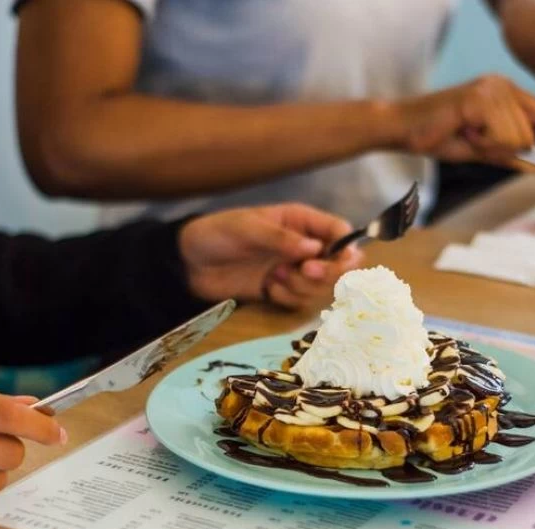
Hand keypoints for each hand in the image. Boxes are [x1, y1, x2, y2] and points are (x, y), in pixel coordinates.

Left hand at [178, 203, 363, 309]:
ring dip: (302, 287)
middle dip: (327, 272)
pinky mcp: (282, 291)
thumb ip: (281, 239)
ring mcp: (294, 270)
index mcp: (300, 221)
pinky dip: (287, 299)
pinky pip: (301, 302)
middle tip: (305, 271)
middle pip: (339, 264)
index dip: (345, 247)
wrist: (189, 264)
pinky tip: (267, 289)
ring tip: (275, 277)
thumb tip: (315, 249)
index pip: (339, 232)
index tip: (339, 261)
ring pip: (321, 286)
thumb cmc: (218, 234)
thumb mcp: (247, 229)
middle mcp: (303, 246)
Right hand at [391, 75, 534, 168]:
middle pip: (531, 133)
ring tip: (464, 135)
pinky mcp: (479, 98)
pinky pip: (499, 137)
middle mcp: (502, 85)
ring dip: (489, 147)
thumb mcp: (482, 149)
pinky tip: (461, 132)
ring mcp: (491, 89)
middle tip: (474, 141)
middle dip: (505, 150)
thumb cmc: (438, 136)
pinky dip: (481, 144)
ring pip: (516, 139)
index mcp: (506, 92)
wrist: (403, 129)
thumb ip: (512, 154)